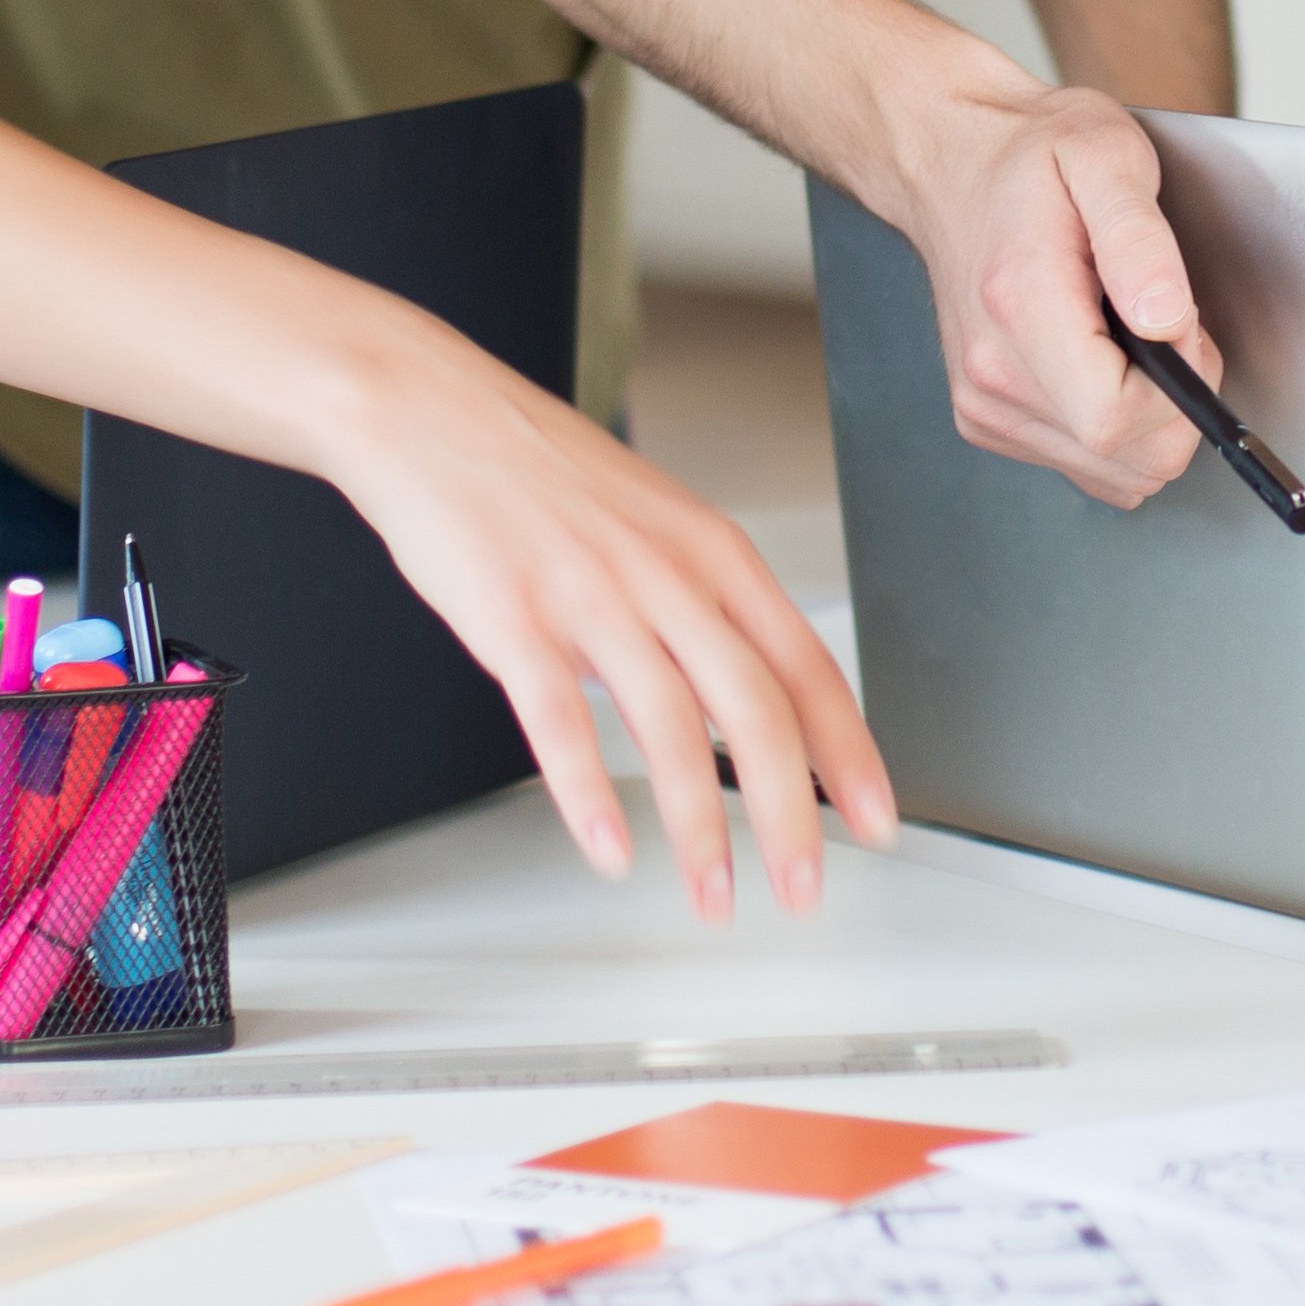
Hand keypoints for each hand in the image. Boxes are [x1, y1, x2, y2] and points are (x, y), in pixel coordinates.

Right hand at [315, 313, 895, 922]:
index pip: (808, 667)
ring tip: (713, 895)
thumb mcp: (652, 524)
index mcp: (712, 552)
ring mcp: (590, 594)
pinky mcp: (512, 616)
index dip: (850, 755)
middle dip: (791, 814)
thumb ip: (698, 609)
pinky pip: (560, 721)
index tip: (874, 821)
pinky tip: (610, 850)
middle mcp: (666, 572)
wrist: (430, 410)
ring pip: (671, 727)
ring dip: (700, 828)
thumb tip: (733, 699)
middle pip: (757, 710)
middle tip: (805, 889)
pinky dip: (591, 796)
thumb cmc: (538, 473)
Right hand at [883, 75, 1217, 507]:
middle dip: (1178, 405)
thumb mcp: (1105, 154)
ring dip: (1151, 419)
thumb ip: (1140, 239)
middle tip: (1164, 324)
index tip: (1179, 325)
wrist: (953, 163)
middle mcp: (991, 373)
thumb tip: (1166, 319)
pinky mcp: (988, 420)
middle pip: (1129, 460)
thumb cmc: (1031, 155)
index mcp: (1020, 307)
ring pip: (1117, 474)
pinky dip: (1118, 429)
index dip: (1182, 385)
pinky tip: (1105, 362)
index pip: (1118, 418)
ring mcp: (985, 405)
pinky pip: (1089, 466)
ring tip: (1130, 336)